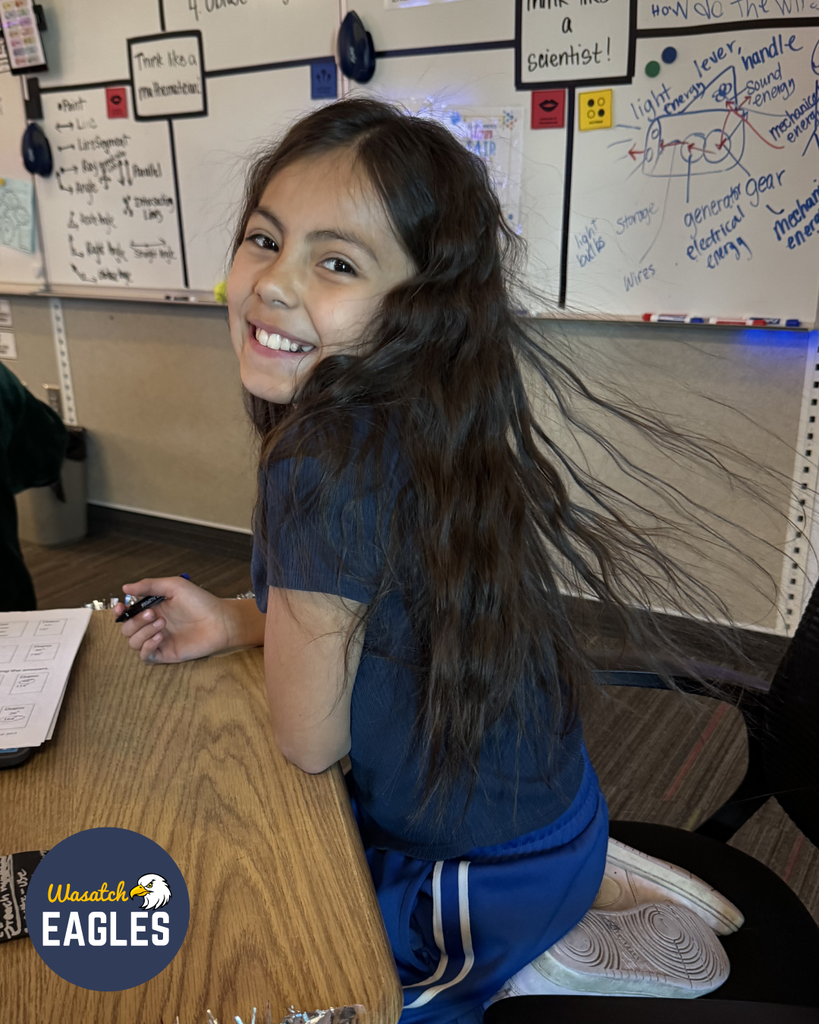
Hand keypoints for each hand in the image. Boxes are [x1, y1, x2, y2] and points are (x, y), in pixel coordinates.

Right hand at [111, 577, 232, 663]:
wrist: (220, 621)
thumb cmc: (200, 601)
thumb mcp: (174, 587)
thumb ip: (149, 586)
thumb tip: (125, 588)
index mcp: (152, 608)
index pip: (127, 613)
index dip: (119, 612)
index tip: (120, 607)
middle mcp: (152, 625)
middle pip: (127, 629)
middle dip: (135, 621)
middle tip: (154, 614)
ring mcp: (158, 640)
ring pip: (133, 642)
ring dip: (143, 632)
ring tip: (163, 624)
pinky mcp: (165, 653)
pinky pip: (145, 656)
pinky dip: (147, 647)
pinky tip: (160, 637)